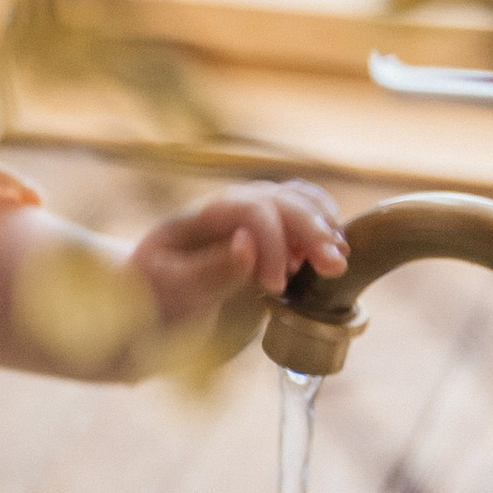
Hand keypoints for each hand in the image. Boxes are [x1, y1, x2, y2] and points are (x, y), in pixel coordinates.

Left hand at [128, 181, 347, 324]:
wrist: (154, 292)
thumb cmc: (160, 289)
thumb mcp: (173, 287)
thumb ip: (210, 269)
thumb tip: (246, 244)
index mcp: (204, 214)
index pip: (250, 210)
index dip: (271, 244)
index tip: (275, 287)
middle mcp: (231, 205)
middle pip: (280, 202)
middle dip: (310, 232)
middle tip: (332, 268)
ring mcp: (250, 211)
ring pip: (295, 201)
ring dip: (322, 227)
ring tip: (338, 259)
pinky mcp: (266, 227)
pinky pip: (299, 208)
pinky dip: (321, 221)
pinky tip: (335, 243)